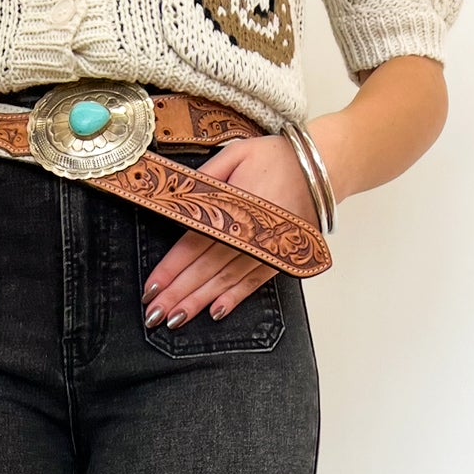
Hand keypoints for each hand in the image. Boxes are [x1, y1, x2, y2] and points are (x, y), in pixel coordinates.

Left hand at [140, 132, 325, 329]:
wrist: (323, 168)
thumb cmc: (276, 158)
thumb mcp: (235, 154)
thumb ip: (205, 178)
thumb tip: (177, 199)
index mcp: (233, 205)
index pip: (193, 243)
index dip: (170, 268)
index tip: (151, 288)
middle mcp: (248, 232)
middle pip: (204, 268)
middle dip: (177, 294)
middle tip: (153, 315)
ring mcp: (265, 248)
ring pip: (225, 280)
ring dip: (198, 302)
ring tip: (175, 320)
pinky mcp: (279, 258)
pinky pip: (254, 283)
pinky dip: (235, 298)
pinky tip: (216, 313)